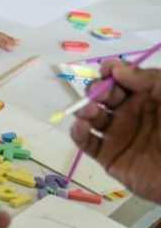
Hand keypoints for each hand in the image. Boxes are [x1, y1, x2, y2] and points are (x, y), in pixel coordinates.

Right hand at [70, 61, 160, 202]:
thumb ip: (149, 80)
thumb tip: (116, 70)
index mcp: (149, 98)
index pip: (123, 78)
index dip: (112, 71)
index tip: (107, 70)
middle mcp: (131, 114)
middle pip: (103, 95)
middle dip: (96, 89)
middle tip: (99, 93)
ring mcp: (118, 135)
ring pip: (92, 116)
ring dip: (84, 108)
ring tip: (89, 111)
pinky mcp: (109, 157)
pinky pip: (87, 143)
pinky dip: (78, 133)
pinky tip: (81, 126)